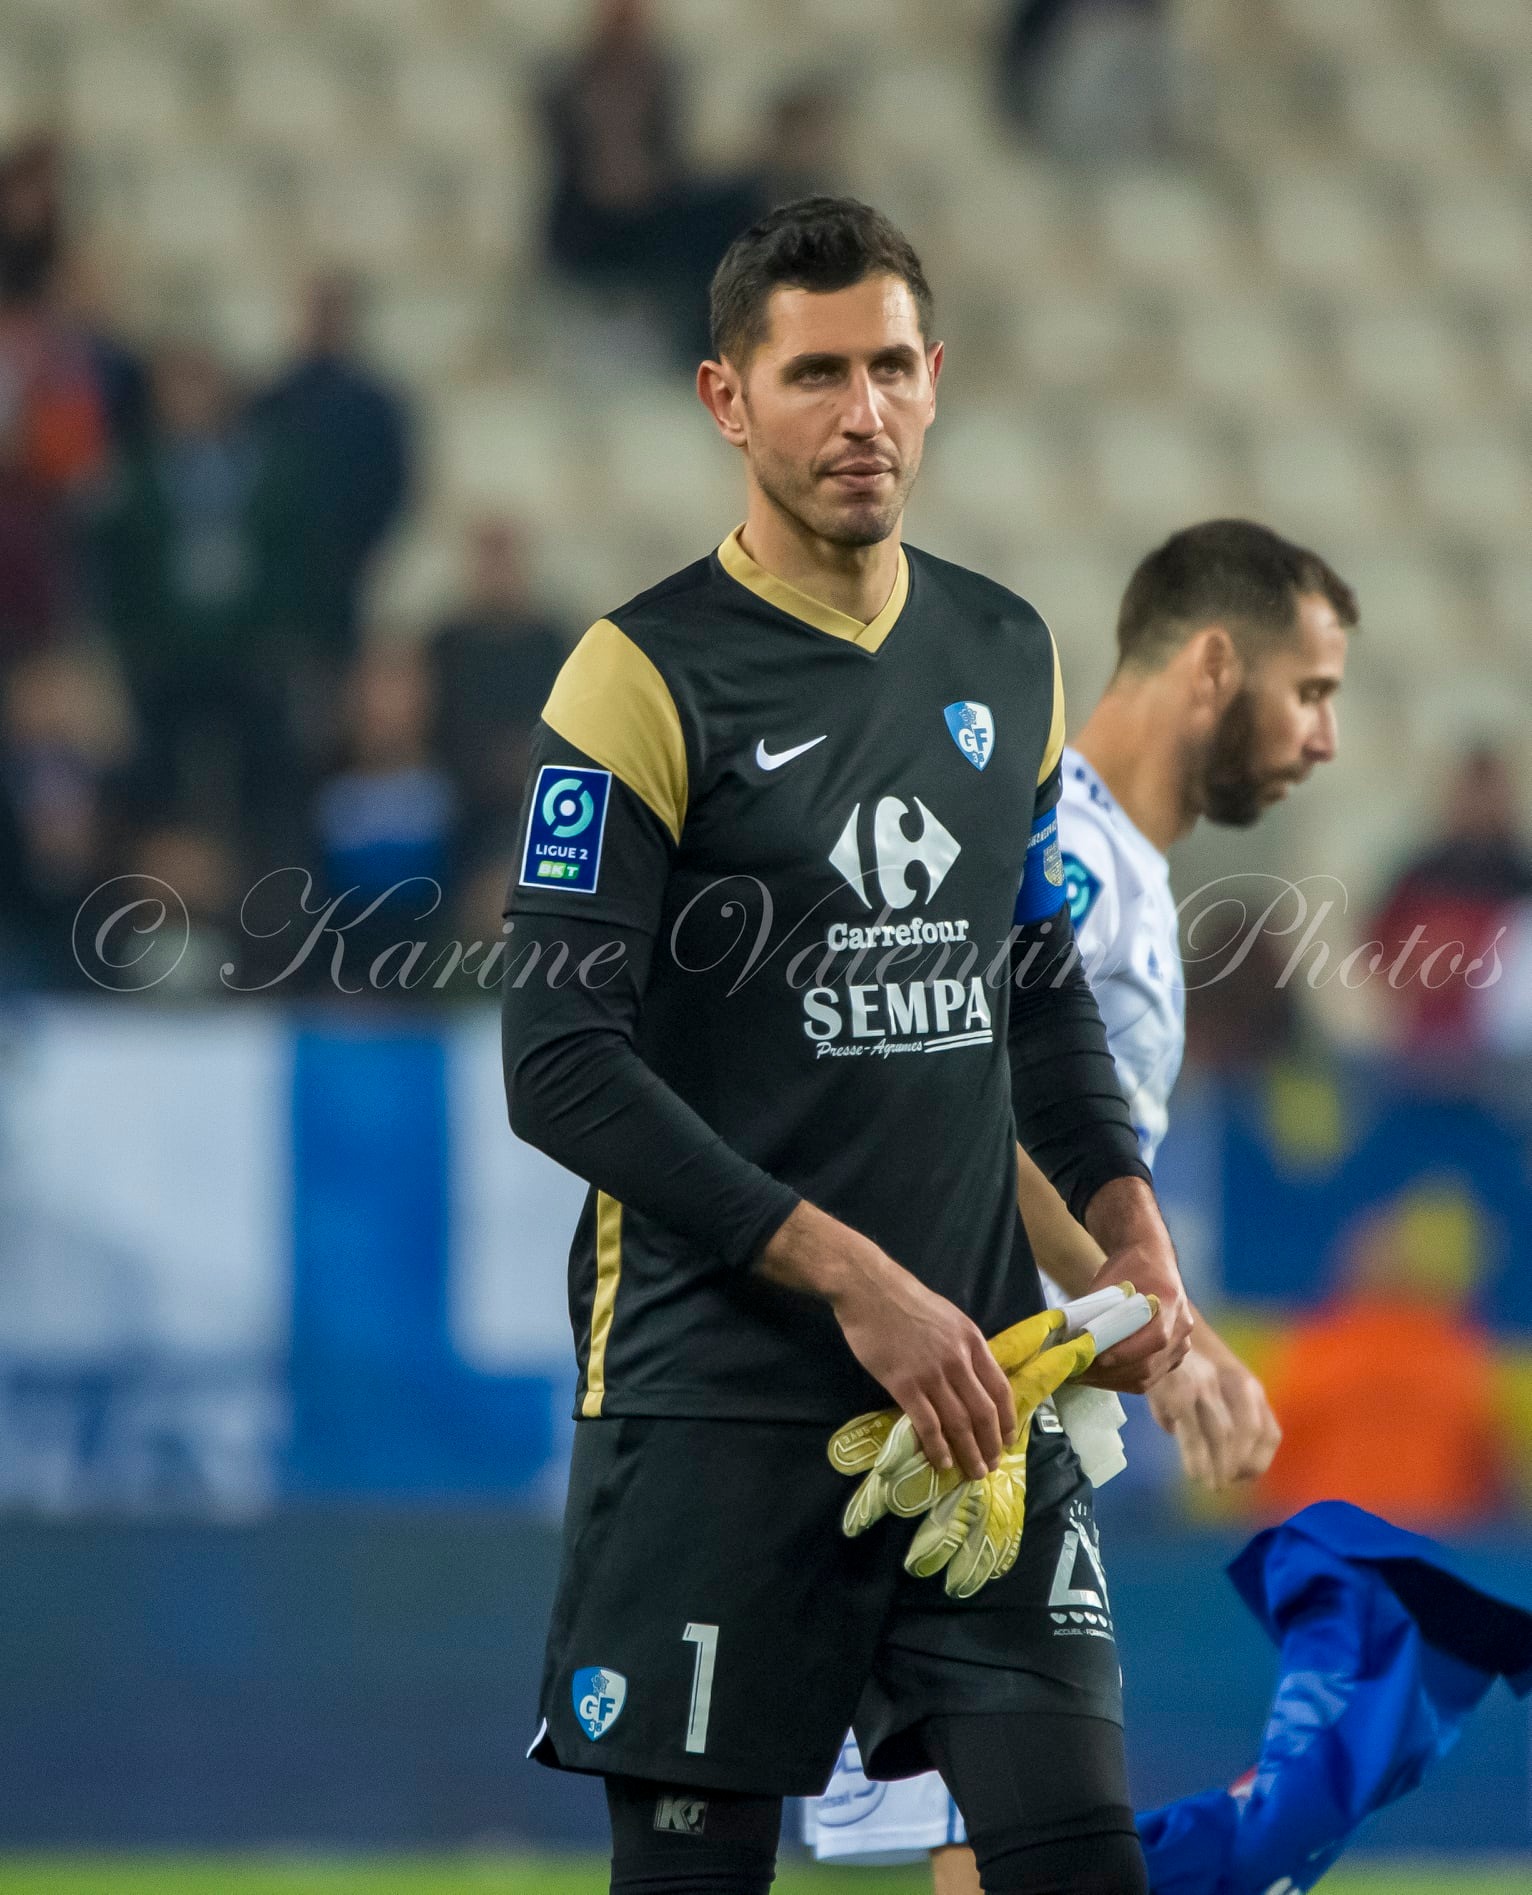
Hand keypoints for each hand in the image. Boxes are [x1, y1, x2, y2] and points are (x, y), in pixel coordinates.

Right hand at [758, 1201, 1015, 1480]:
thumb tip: (972, 1378)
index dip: (1007, 1419)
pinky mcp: (904, 1384)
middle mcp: (958, 1360)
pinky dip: (938, 1447)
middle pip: (983, 1412)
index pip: (1000, 1388)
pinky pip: (927, 1423)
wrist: (869, 1289)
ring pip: (959, 1423)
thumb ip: (964, 1347)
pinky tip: (942, 1462)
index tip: (1009, 1440)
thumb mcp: (949, 1317)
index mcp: (972, 1341)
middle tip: (991, 1466)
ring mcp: (931, 1374)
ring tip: (973, 1472)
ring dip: (969, 1452)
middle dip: (990, 1444)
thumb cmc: (906, 1300)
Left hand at [1077, 1177, 1192, 1392]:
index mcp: (1170, 1301)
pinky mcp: (1174, 1358)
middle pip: (1150, 1364)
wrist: (1152, 1259)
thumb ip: (1096, 1312)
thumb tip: (1072, 1342)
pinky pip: (1149, 1378)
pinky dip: (1122, 1381)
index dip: (1126, 1352)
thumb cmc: (1127, 1268)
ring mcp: (1181, 1344)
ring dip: (1112, 1381)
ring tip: (1083, 1376)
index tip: (1096, 1358)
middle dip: (1110, 1373)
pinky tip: (1099, 1376)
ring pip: (1148, 1377)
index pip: (1155, 1337)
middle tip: (1078, 1371)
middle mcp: (1182, 1326)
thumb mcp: (1109, 1282)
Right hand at [1149, 1322, 1280, 1488]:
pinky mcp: (1179, 1392)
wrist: (1156, 1322)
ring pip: (1222, 1435)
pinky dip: (1197, 1459)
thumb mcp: (1215, 1383)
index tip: (1243, 1477)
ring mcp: (1206, 1387)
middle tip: (1223, 1485)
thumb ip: (1218, 1414)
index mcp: (1249, 1387)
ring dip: (1218, 1467)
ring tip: (1210, 1485)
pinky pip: (1193, 1433)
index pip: (1268, 1432)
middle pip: (1247, 1434)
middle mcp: (1235, 1385)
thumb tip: (1205, 1452)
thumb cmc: (1185, 1359)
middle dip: (1237, 1467)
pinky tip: (1194, 1474)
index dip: (1258, 1460)